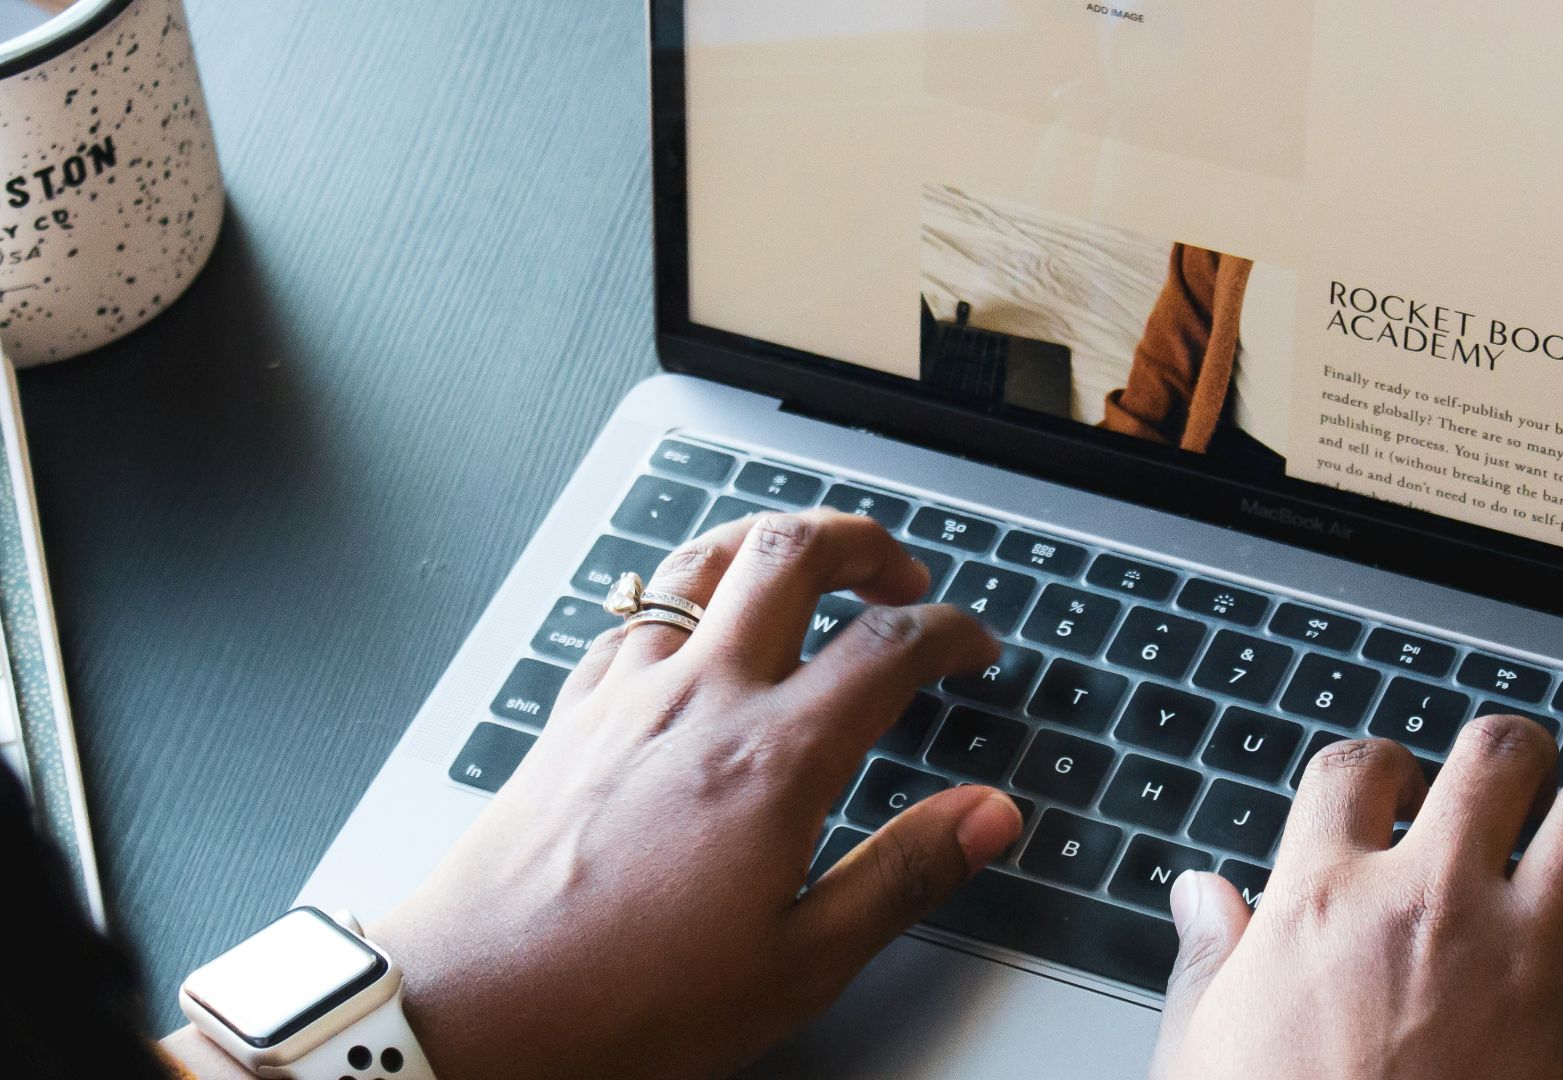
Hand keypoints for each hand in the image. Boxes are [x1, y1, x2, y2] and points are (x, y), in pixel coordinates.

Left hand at [356, 511, 1018, 1077]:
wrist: (471, 1009)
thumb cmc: (625, 1002)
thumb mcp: (799, 963)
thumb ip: (903, 874)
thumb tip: (989, 816)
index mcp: (772, 759)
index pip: (888, 648)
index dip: (950, 630)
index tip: (973, 646)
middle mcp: (699, 699)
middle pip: (792, 554)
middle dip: (863, 541)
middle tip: (900, 573)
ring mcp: (626, 696)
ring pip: (702, 560)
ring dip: (770, 543)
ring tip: (806, 565)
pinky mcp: (571, 715)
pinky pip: (632, 614)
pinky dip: (682, 595)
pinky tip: (691, 628)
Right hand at [1150, 715, 1562, 1079]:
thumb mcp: (1203, 1045)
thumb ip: (1210, 957)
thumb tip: (1202, 896)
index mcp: (1324, 901)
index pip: (1356, 766)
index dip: (1378, 765)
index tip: (1390, 790)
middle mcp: (1431, 906)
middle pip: (1497, 755)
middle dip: (1510, 756)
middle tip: (1509, 782)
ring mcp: (1524, 963)